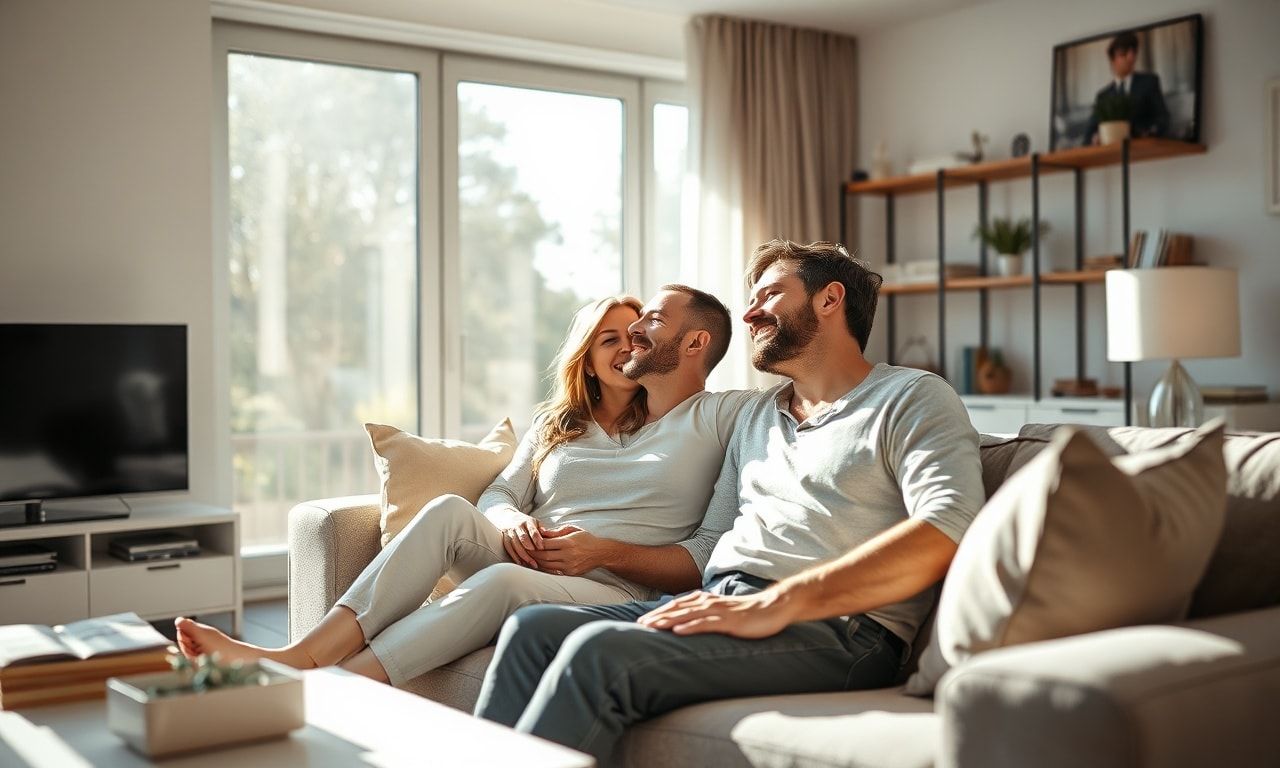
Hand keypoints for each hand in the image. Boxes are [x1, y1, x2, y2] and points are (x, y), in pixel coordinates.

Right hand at [499, 514, 543, 568]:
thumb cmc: (526, 523)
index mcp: (527, 522)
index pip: (532, 530)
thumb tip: (554, 535)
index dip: (536, 538)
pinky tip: (522, 564)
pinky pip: (510, 550)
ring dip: (524, 556)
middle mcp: (518, 527)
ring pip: (516, 545)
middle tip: (537, 559)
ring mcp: (510, 534)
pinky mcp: (506, 540)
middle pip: (523, 538)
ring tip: (532, 564)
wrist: (509, 518)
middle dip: (529, 549)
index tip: (541, 547)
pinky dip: (516, 557)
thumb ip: (544, 530)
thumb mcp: (536, 523)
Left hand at [530, 525, 605, 575]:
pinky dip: (545, 568)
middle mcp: (568, 555)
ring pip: (547, 565)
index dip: (535, 543)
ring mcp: (569, 565)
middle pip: (544, 556)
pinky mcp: (570, 573)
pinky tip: (540, 564)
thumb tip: (541, 532)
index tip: (528, 542)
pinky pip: (554, 571)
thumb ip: (556, 531)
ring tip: (530, 558)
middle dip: (532, 554)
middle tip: (525, 552)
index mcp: (567, 542)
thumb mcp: (573, 530)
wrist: (601, 553)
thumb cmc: (586, 539)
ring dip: (537, 562)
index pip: (545, 544)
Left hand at [637, 589, 797, 638]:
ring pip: (688, 614)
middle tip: (639, 625)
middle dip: (657, 616)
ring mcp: (719, 612)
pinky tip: (678, 631)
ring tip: (651, 627)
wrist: (774, 607)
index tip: (642, 621)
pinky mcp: (729, 622)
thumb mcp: (723, 613)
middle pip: (677, 609)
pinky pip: (707, 624)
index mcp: (706, 600)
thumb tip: (690, 623)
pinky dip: (691, 626)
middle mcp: (709, 603)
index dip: (659, 612)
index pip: (677, 605)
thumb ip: (706, 615)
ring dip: (668, 620)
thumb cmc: (748, 613)